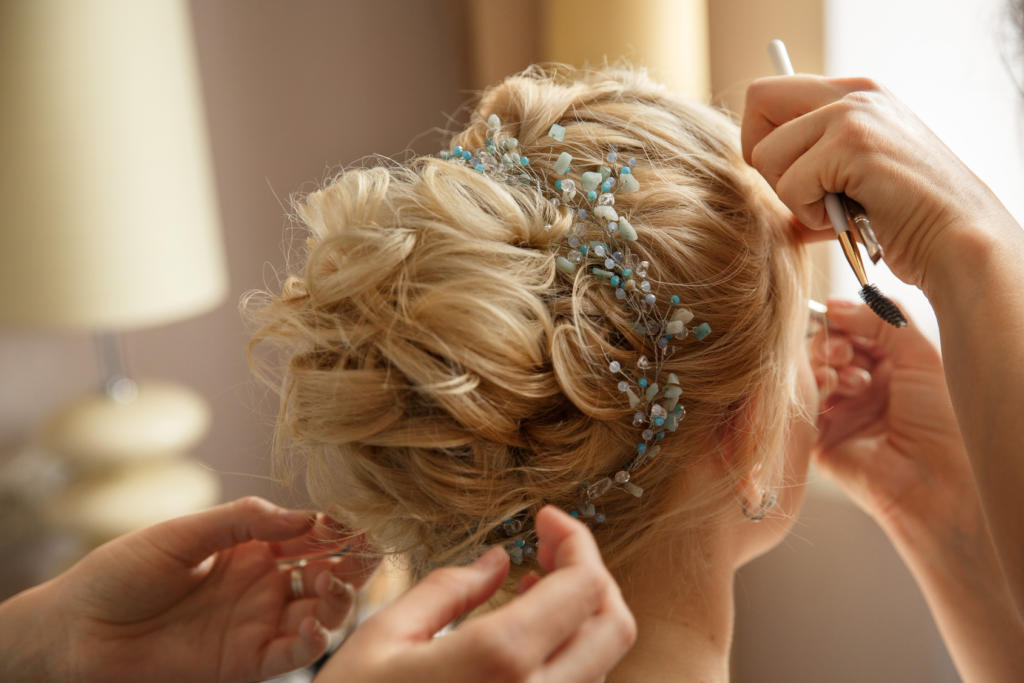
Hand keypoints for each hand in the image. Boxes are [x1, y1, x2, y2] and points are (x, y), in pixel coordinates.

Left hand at [38, 497, 375, 681]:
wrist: (75, 631)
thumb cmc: (119, 574)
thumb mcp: (182, 534)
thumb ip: (242, 521)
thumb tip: (305, 516)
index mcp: (250, 548)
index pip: (309, 534)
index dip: (336, 526)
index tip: (356, 517)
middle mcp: (263, 585)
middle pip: (326, 572)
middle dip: (353, 560)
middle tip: (369, 550)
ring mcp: (257, 624)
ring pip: (320, 612)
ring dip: (339, 598)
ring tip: (333, 584)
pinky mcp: (245, 662)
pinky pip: (292, 654)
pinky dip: (312, 642)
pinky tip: (314, 625)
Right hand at [315, 505, 636, 682]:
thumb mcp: (384, 637)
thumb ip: (449, 590)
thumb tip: (497, 561)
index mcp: (500, 661)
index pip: (585, 587)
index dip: (576, 541)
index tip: (547, 519)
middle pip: (614, 626)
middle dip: (592, 575)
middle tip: (550, 548)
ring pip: (600, 663)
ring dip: (581, 616)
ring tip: (535, 586)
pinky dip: (569, 655)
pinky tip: (530, 638)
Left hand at [741, 75, 1017, 288]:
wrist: (956, 240)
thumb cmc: (903, 220)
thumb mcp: (851, 178)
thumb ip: (811, 163)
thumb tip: (757, 169)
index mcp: (853, 96)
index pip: (770, 95)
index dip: (762, 140)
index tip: (788, 176)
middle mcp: (852, 95)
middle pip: (758, 101)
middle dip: (763, 160)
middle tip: (803, 192)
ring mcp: (853, 114)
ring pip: (766, 154)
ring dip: (792, 198)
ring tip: (836, 210)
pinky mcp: (853, 144)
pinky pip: (790, 186)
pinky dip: (810, 215)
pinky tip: (848, 219)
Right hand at [810, 300, 976, 549]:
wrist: (937, 482)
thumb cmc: (944, 423)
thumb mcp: (920, 355)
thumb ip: (880, 319)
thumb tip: (834, 303)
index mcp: (893, 368)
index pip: (853, 331)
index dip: (843, 320)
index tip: (838, 314)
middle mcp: (865, 390)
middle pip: (827, 350)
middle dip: (832, 343)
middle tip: (844, 351)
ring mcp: (841, 414)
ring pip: (811, 373)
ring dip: (825, 365)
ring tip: (849, 378)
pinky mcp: (819, 440)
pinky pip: (800, 406)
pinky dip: (811, 389)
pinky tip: (830, 389)